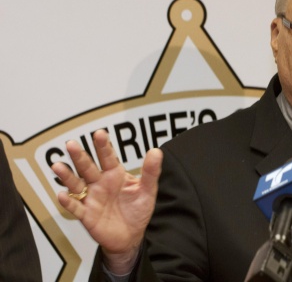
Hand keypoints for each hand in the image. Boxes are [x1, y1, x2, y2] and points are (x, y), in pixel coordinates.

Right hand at [51, 129, 162, 272]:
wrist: (131, 236)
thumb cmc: (138, 210)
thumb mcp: (147, 190)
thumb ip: (151, 172)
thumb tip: (156, 151)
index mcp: (115, 174)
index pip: (108, 157)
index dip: (103, 146)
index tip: (99, 133)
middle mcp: (100, 183)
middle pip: (88, 167)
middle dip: (80, 156)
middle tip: (71, 144)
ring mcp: (91, 198)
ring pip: (76, 184)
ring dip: (67, 176)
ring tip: (57, 166)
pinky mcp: (87, 215)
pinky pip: (76, 208)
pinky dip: (69, 202)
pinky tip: (63, 195)